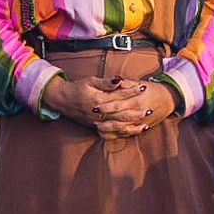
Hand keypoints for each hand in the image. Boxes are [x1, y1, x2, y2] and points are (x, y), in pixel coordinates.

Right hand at [43, 75, 172, 137]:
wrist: (63, 100)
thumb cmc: (78, 88)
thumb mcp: (90, 81)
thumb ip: (106, 82)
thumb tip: (120, 80)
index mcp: (99, 99)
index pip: (119, 95)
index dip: (132, 91)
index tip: (144, 87)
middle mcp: (100, 113)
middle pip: (122, 113)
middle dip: (137, 111)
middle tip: (150, 108)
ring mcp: (98, 122)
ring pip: (119, 126)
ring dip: (133, 125)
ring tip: (146, 122)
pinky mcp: (97, 128)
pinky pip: (113, 133)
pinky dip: (125, 133)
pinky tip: (134, 131)